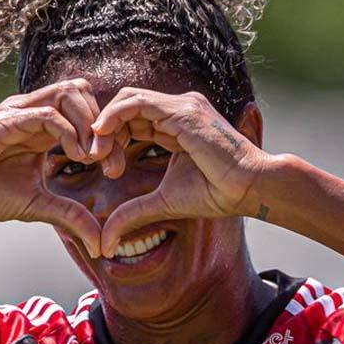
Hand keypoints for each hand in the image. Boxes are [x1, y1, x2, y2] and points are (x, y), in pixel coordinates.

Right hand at [0, 79, 102, 256]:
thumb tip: (99, 243)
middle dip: (104, 126)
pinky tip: (75, 156)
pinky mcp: (6, 121)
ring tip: (94, 157)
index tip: (116, 170)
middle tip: (111, 163)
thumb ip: (70, 216)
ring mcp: (19, 112)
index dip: (107, 136)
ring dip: (89, 123)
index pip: (86, 112)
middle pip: (83, 92)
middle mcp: (33, 112)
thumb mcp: (37, 206)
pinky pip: (47, 114)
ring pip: (69, 93)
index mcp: (42, 127)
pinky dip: (68, 132)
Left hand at [89, 88, 271, 256]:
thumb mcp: (162, 202)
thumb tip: (105, 243)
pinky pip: (136, 102)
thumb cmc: (215, 193)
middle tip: (96, 161)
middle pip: (126, 107)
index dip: (112, 140)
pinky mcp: (181, 111)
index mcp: (175, 124)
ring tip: (97, 154)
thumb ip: (132, 213)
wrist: (247, 188)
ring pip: (127, 99)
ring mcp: (181, 106)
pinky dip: (113, 116)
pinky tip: (103, 137)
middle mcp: (177, 109)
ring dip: (105, 125)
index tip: (107, 169)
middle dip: (105, 132)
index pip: (132, 119)